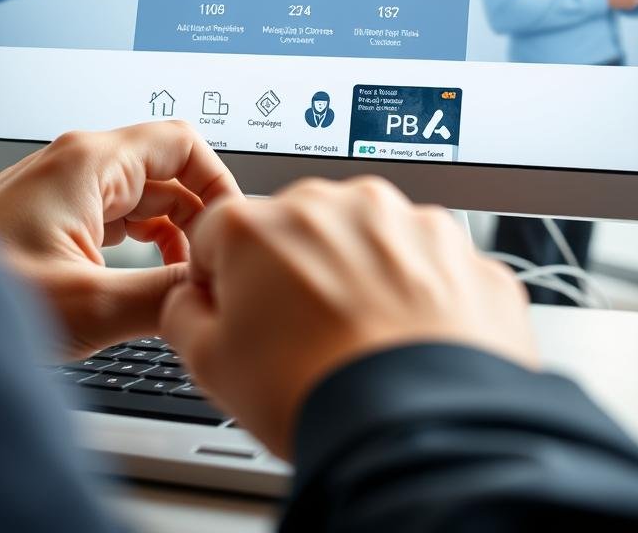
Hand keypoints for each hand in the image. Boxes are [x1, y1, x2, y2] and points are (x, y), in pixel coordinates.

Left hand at [0, 121, 240, 359]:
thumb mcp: (89, 302)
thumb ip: (165, 294)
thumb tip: (214, 291)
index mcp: (90, 161)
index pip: (183, 142)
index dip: (219, 182)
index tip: (231, 228)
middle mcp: (79, 164)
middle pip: (169, 170)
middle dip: (200, 214)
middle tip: (215, 262)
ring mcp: (64, 188)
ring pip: (145, 196)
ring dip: (174, 232)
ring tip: (189, 276)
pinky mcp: (54, 215)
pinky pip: (119, 216)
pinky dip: (146, 243)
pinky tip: (152, 278)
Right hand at [161, 178, 536, 458]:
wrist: (420, 434)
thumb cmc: (317, 396)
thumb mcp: (210, 367)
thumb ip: (183, 314)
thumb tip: (189, 299)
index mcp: (260, 225)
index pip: (218, 235)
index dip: (222, 280)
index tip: (241, 314)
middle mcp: (332, 204)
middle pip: (298, 228)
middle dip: (296, 270)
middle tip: (307, 335)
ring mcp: (402, 219)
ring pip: (366, 236)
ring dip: (360, 272)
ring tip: (365, 340)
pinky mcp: (454, 244)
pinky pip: (424, 258)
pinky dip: (418, 288)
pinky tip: (408, 335)